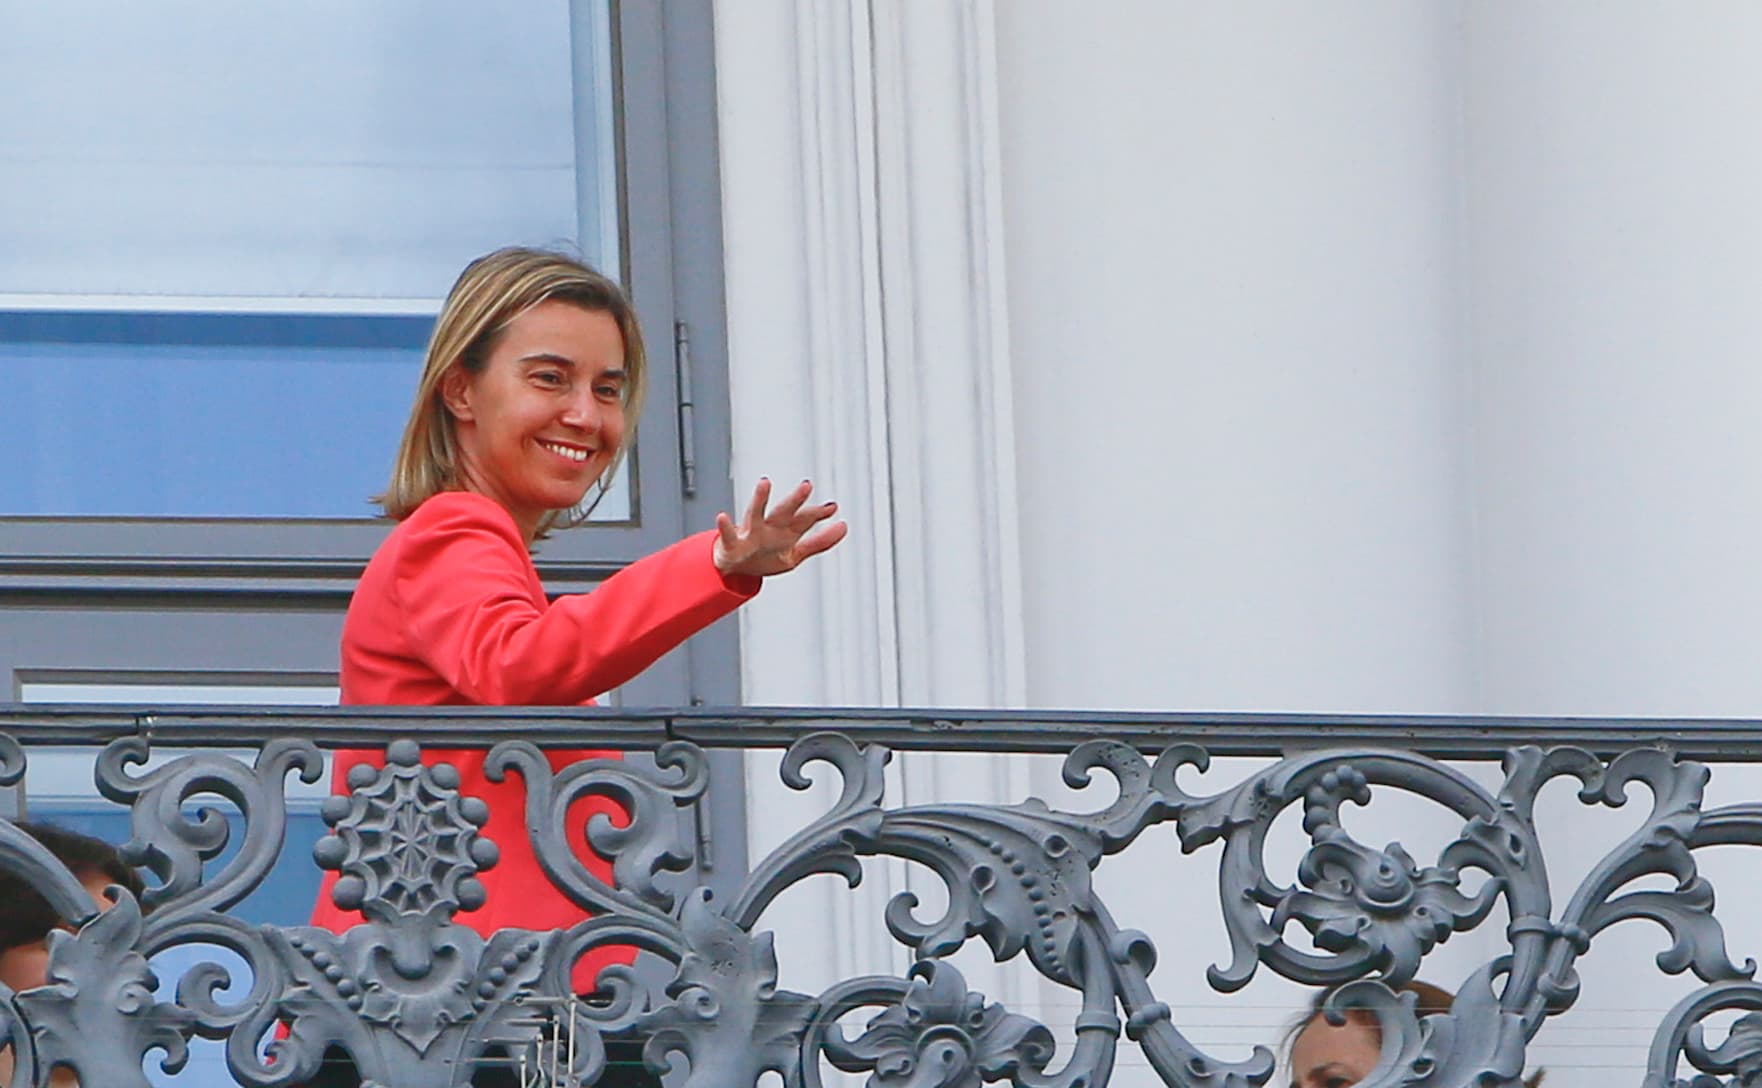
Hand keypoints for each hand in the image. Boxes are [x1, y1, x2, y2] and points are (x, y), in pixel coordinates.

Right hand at [713, 478, 846, 576]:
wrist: (734, 569)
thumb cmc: (763, 556)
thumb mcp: (795, 553)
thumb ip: (820, 542)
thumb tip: (843, 527)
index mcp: (784, 532)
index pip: (804, 520)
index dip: (818, 514)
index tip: (833, 507)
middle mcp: (768, 528)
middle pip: (783, 513)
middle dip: (795, 501)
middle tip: (806, 486)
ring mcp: (749, 534)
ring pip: (755, 514)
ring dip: (760, 499)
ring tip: (764, 484)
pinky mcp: (732, 544)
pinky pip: (727, 535)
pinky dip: (724, 527)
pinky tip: (723, 517)